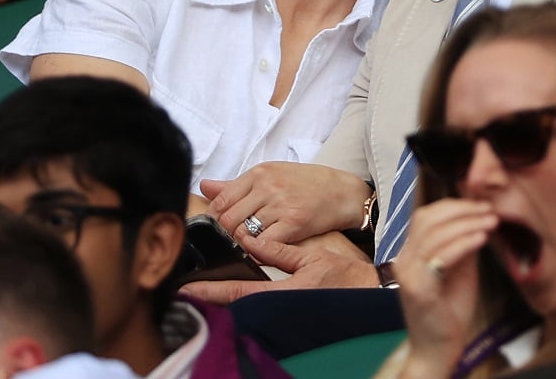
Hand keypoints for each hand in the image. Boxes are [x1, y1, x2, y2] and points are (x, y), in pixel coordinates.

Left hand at [181, 231, 379, 304]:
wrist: (368, 294)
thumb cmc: (344, 276)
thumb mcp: (313, 257)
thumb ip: (280, 251)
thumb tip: (251, 243)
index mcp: (283, 291)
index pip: (238, 292)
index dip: (210, 291)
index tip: (188, 288)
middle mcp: (279, 306)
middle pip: (235, 304)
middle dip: (211, 297)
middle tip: (187, 289)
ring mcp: (282, 314)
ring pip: (245, 307)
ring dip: (223, 299)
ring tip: (201, 290)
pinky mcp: (288, 313)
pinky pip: (259, 307)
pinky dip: (241, 300)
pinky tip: (230, 295)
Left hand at [201, 163, 372, 245]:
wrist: (342, 191)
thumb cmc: (305, 184)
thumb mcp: (271, 175)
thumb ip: (236, 185)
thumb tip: (204, 186)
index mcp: (258, 174)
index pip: (221, 200)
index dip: (215, 219)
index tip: (218, 229)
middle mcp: (268, 187)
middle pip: (228, 219)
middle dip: (225, 236)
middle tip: (230, 244)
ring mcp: (281, 205)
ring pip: (244, 233)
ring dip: (242, 245)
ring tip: (247, 249)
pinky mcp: (294, 223)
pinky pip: (264, 244)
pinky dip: (258, 252)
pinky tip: (261, 253)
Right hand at [394, 199, 497, 373]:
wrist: (438, 349)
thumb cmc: (449, 311)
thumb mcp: (460, 270)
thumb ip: (462, 245)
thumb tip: (477, 218)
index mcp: (410, 253)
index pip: (426, 216)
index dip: (454, 206)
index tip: (480, 205)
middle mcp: (404, 260)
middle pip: (428, 220)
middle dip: (462, 211)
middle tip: (488, 210)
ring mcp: (408, 275)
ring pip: (434, 235)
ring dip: (466, 224)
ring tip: (490, 222)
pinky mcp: (419, 290)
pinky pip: (441, 258)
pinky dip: (463, 244)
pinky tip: (481, 238)